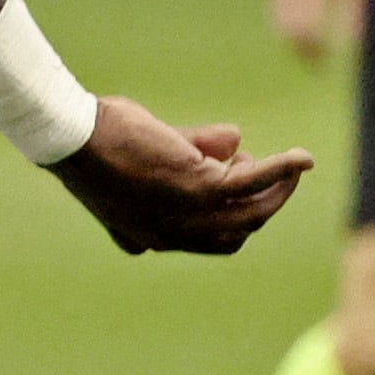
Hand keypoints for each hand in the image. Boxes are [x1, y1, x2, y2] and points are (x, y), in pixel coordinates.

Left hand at [50, 95, 311, 255]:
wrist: (73, 135)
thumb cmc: (99, 137)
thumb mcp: (150, 150)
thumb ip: (191, 147)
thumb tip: (236, 138)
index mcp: (149, 237)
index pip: (206, 240)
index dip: (230, 213)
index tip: (233, 178)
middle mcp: (170, 236)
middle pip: (238, 229)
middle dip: (259, 202)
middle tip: (261, 168)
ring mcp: (188, 215)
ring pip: (254, 209)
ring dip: (278, 188)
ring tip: (292, 164)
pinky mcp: (202, 188)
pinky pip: (256, 180)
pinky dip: (284, 168)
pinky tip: (302, 157)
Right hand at [265, 0, 367, 58]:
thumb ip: (352, 12)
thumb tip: (351, 43)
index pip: (305, 33)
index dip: (313, 52)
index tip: (321, 66)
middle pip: (287, 30)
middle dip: (299, 48)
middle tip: (313, 63)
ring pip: (278, 18)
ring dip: (291, 34)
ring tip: (307, 46)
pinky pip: (277, 2)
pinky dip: (287, 15)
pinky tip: (300, 18)